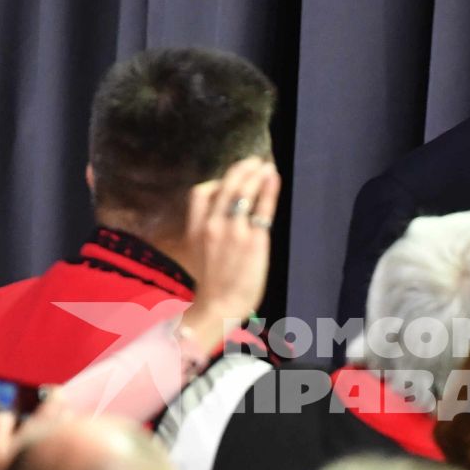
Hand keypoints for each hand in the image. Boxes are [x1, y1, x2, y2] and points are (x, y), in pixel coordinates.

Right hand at [179, 159, 279, 354]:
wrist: (219, 307)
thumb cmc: (212, 285)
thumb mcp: (199, 253)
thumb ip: (207, 232)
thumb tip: (223, 216)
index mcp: (195, 228)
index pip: (200, 193)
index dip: (216, 182)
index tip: (229, 181)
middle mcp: (212, 225)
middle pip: (226, 185)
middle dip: (242, 169)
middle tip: (254, 161)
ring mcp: (233, 231)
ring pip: (245, 191)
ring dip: (256, 173)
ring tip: (266, 166)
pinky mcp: (253, 240)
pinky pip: (262, 208)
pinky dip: (269, 189)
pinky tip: (274, 178)